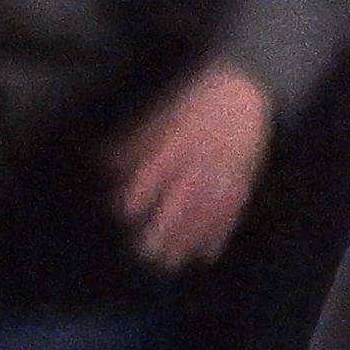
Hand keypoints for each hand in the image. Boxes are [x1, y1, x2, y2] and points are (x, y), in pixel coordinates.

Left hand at [110, 62, 276, 270]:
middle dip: (164, 227)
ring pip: (206, 210)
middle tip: (147, 251)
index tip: (127, 212)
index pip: (154, 172)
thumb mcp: (161, 113)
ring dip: (189, 239)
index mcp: (179, 139)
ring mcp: (225, 170)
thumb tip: (103, 162)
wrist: (246, 87)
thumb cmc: (197, 99)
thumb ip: (134, 140)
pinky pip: (233, 209)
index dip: (139, 193)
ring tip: (173, 261)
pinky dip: (221, 233)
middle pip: (182, 198)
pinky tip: (207, 254)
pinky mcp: (244, 177)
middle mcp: (201, 158)